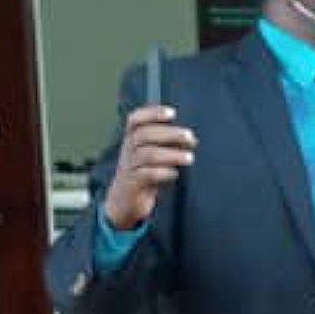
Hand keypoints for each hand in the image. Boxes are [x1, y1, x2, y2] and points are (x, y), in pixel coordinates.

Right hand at [103, 106, 196, 229]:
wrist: (124, 201)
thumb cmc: (144, 172)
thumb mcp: (151, 153)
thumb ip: (166, 143)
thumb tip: (190, 137)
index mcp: (132, 138)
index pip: (135, 120)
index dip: (152, 113)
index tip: (172, 113)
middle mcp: (128, 150)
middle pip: (144, 135)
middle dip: (170, 134)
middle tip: (190, 137)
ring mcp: (129, 166)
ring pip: (148, 155)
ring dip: (172, 154)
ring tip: (189, 158)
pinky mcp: (133, 184)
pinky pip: (146, 175)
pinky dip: (163, 172)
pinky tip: (175, 173)